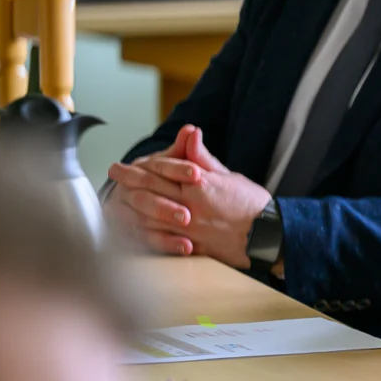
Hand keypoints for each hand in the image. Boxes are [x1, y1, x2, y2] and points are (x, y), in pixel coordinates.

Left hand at [108, 126, 269, 268]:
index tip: (123, 165)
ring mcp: (189, 228)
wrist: (267, 235)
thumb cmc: (251, 203)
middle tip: (113, 174)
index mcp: (200, 185)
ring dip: (128, 208)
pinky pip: (160, 241)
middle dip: (128, 182)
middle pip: (150, 191)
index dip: (140, 166)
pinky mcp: (191, 246)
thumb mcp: (228, 175)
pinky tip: (130, 231)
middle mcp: (190, 205)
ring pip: (149, 216)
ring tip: (113, 202)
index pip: (162, 171)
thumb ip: (203, 157)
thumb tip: (191, 133)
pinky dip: (143, 235)